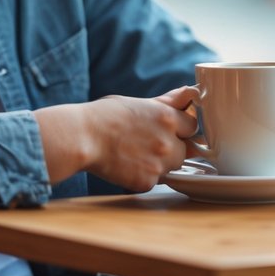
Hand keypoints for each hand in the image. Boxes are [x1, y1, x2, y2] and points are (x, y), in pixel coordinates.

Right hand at [35, 86, 198, 192]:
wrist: (82, 139)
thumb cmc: (105, 116)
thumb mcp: (138, 103)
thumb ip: (167, 102)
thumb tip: (190, 93)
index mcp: (167, 117)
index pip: (193, 125)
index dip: (182, 127)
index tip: (171, 128)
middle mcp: (167, 141)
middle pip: (187, 149)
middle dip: (174, 147)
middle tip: (149, 142)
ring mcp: (159, 164)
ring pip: (173, 166)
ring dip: (162, 163)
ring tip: (137, 153)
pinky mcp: (147, 182)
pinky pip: (156, 180)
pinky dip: (145, 175)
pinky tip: (128, 165)